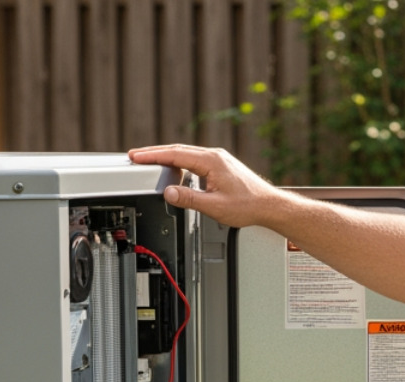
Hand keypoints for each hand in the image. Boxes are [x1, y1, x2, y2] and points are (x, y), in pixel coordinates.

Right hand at [127, 145, 287, 227]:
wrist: (269, 205)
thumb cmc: (249, 205)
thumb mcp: (215, 206)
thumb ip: (189, 199)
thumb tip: (169, 193)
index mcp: (211, 161)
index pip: (175, 155)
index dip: (152, 156)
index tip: (136, 156)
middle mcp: (214, 155)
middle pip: (177, 150)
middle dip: (154, 153)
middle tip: (135, 156)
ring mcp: (218, 159)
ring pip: (186, 154)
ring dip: (167, 157)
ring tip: (149, 162)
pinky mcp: (220, 165)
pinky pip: (194, 160)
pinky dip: (180, 162)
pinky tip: (174, 169)